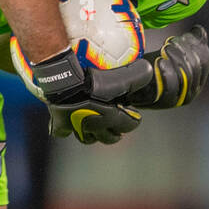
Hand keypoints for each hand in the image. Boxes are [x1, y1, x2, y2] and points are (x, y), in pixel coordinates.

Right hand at [31, 49, 152, 143]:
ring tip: (97, 130)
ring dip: (93, 135)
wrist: (64, 78)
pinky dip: (66, 130)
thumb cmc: (91, 77)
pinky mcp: (60, 123)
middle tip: (118, 130)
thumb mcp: (120, 75)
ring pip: (87, 138)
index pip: (128, 125)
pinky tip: (69, 125)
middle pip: (108, 137)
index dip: (133, 121)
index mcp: (110, 117)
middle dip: (115, 134)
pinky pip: (63, 131)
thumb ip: (135, 76)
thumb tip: (149, 70)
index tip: (134, 117)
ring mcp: (76, 127)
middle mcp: (94, 126)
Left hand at [129, 25, 208, 109]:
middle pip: (195, 68)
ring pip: (185, 77)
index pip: (204, 60)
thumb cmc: (151, 66)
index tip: (183, 36)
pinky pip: (171, 88)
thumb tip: (199, 30)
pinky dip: (167, 72)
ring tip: (164, 49)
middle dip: (184, 51)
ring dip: (175, 59)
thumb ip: (186, 43)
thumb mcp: (170, 52)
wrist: (131, 84)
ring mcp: (179, 99)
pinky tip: (160, 61)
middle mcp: (192, 91)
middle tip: (170, 43)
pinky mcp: (164, 103)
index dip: (195, 46)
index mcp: (198, 79)